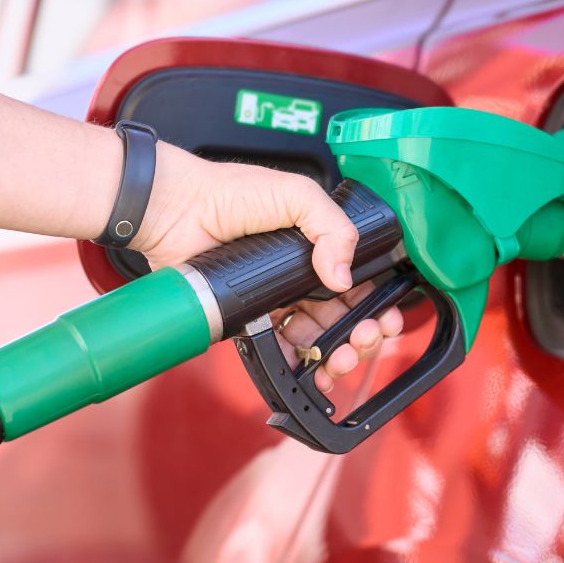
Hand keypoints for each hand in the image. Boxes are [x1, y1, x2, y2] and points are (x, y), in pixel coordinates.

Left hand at [130, 145, 402, 391]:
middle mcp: (300, 273)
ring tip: (340, 358)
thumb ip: (333, 227)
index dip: (376, 303)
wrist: (177, 210)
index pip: (358, 281)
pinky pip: (280, 347)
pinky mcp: (249, 317)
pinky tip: (312, 370)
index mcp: (318, 245)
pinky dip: (299, 363)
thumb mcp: (296, 195)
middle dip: (362, 334)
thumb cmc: (230, 192)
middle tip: (364, 340)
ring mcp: (276, 298)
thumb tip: (343, 276)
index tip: (386, 319)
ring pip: (317, 335)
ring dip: (336, 353)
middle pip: (343, 315)